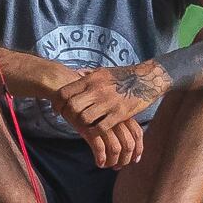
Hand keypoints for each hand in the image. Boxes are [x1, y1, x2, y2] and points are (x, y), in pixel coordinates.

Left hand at [48, 61, 165, 168]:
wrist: (146, 79)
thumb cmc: (122, 75)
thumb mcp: (102, 71)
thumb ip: (87, 74)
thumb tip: (74, 74)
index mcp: (91, 79)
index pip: (65, 93)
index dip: (57, 103)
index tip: (56, 110)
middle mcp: (97, 90)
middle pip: (72, 106)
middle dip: (67, 115)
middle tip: (67, 120)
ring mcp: (108, 103)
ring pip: (84, 118)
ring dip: (80, 124)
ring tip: (81, 126)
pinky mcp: (119, 114)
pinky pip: (101, 127)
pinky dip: (94, 132)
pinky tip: (94, 132)